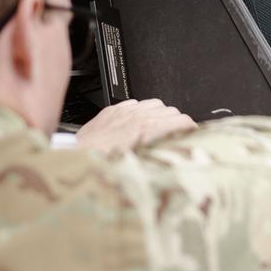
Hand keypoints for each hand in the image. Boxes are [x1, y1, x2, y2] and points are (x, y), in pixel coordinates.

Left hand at [75, 99, 197, 153]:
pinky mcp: (114, 109)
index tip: (192, 136)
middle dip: (176, 124)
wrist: (79, 160)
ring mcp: (126, 111)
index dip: (191, 129)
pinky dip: (141, 112)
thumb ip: (164, 153)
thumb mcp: (143, 165)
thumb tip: (177, 156)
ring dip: (160, 115)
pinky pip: (136, 103)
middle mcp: (140, 116)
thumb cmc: (107, 167)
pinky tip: (136, 125)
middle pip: (172, 111)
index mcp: (150, 130)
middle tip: (175, 137)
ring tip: (156, 129)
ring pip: (156, 104)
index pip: (183, 120)